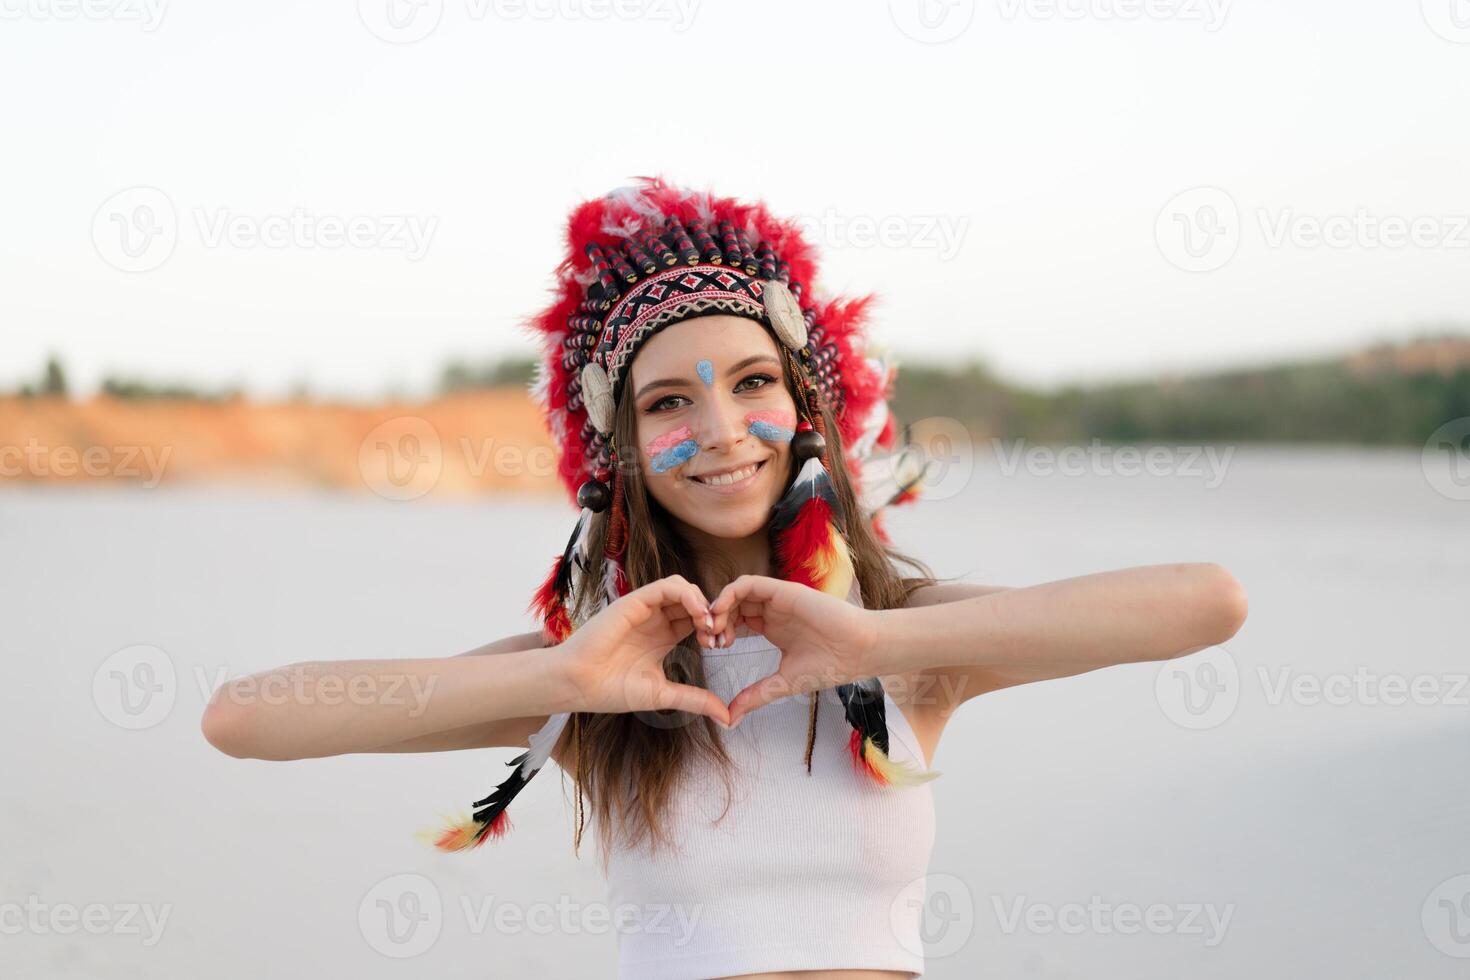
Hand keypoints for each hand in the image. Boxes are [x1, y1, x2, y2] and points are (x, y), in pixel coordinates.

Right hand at [558, 574, 729, 725]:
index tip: (720, 646)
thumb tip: (727, 717)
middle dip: (712, 613)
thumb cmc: (612, 689)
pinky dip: (687, 594)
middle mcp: (656, 619)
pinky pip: (667, 586)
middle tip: (719, 634)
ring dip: (702, 601)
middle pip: (693, 601)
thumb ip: (694, 700)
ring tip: (708, 624)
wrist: (579, 684)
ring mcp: (645, 608)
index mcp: (663, 637)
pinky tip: (697, 614)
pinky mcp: (635, 601)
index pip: (697, 620)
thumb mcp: (663, 694)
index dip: (714, 628)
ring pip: (683, 588)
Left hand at [708, 575, 879, 726]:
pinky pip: (750, 583)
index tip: (713, 649)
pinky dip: (730, 593)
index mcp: (772, 627)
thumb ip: (755, 696)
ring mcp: (777, 599)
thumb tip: (730, 719)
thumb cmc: (829, 666)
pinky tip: (723, 612)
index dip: (720, 632)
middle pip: (732, 605)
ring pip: (737, 592)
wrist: (858, 650)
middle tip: (709, 639)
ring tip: (714, 627)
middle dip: (715, 619)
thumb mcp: (782, 683)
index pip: (736, 621)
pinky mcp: (784, 590)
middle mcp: (772, 610)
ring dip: (719, 606)